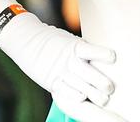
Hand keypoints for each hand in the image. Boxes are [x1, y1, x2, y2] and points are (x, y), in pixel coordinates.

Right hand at [0, 12, 115, 108]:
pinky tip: (83, 97)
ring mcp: (59, 71)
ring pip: (80, 86)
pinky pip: (67, 92)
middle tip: (110, 88)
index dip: (104, 55)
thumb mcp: (68, 40)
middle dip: (102, 83)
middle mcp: (68, 60)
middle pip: (89, 74)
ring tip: (103, 99)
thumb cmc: (52, 40)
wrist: (26, 40)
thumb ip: (83, 49)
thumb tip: (102, 58)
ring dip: (93, 94)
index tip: (113, 57)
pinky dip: (76, 96)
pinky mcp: (51, 81)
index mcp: (74, 46)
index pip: (92, 51)